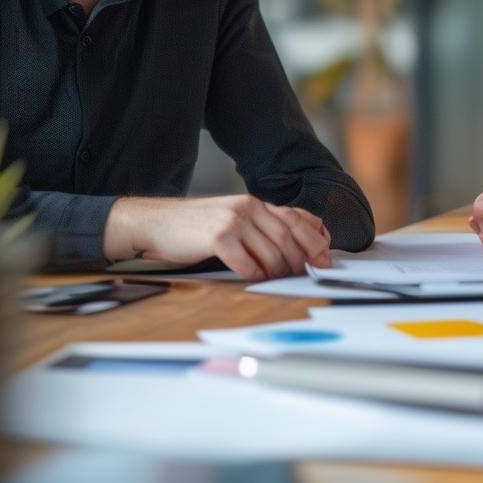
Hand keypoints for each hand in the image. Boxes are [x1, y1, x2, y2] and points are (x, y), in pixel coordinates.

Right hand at [105, 195, 331, 279]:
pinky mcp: (217, 238)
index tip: (325, 258)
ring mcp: (233, 221)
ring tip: (275, 279)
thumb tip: (292, 247)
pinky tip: (254, 278)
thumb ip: (259, 226)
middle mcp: (247, 207)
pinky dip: (255, 274)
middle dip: (300, 260)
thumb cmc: (195, 226)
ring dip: (278, 271)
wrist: (157, 222)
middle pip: (288, 236)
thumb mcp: (232, 218)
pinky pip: (247, 262)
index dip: (315, 239)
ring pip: (271, 251)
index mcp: (254, 203)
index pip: (296, 217)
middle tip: (302, 276)